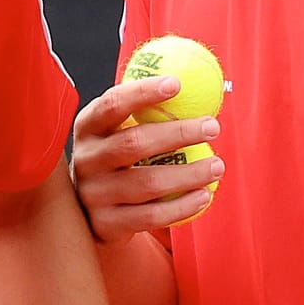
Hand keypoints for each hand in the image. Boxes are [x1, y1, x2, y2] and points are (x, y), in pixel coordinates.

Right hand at [70, 76, 221, 244]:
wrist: (90, 212)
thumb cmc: (117, 160)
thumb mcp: (117, 132)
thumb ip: (144, 111)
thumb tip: (192, 80)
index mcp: (87, 128)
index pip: (112, 104)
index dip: (142, 92)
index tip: (177, 84)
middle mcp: (86, 160)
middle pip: (133, 143)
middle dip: (177, 133)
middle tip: (213, 126)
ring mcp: (93, 194)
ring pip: (147, 183)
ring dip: (189, 173)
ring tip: (217, 165)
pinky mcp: (106, 223)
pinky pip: (151, 216)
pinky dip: (182, 206)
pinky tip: (205, 196)